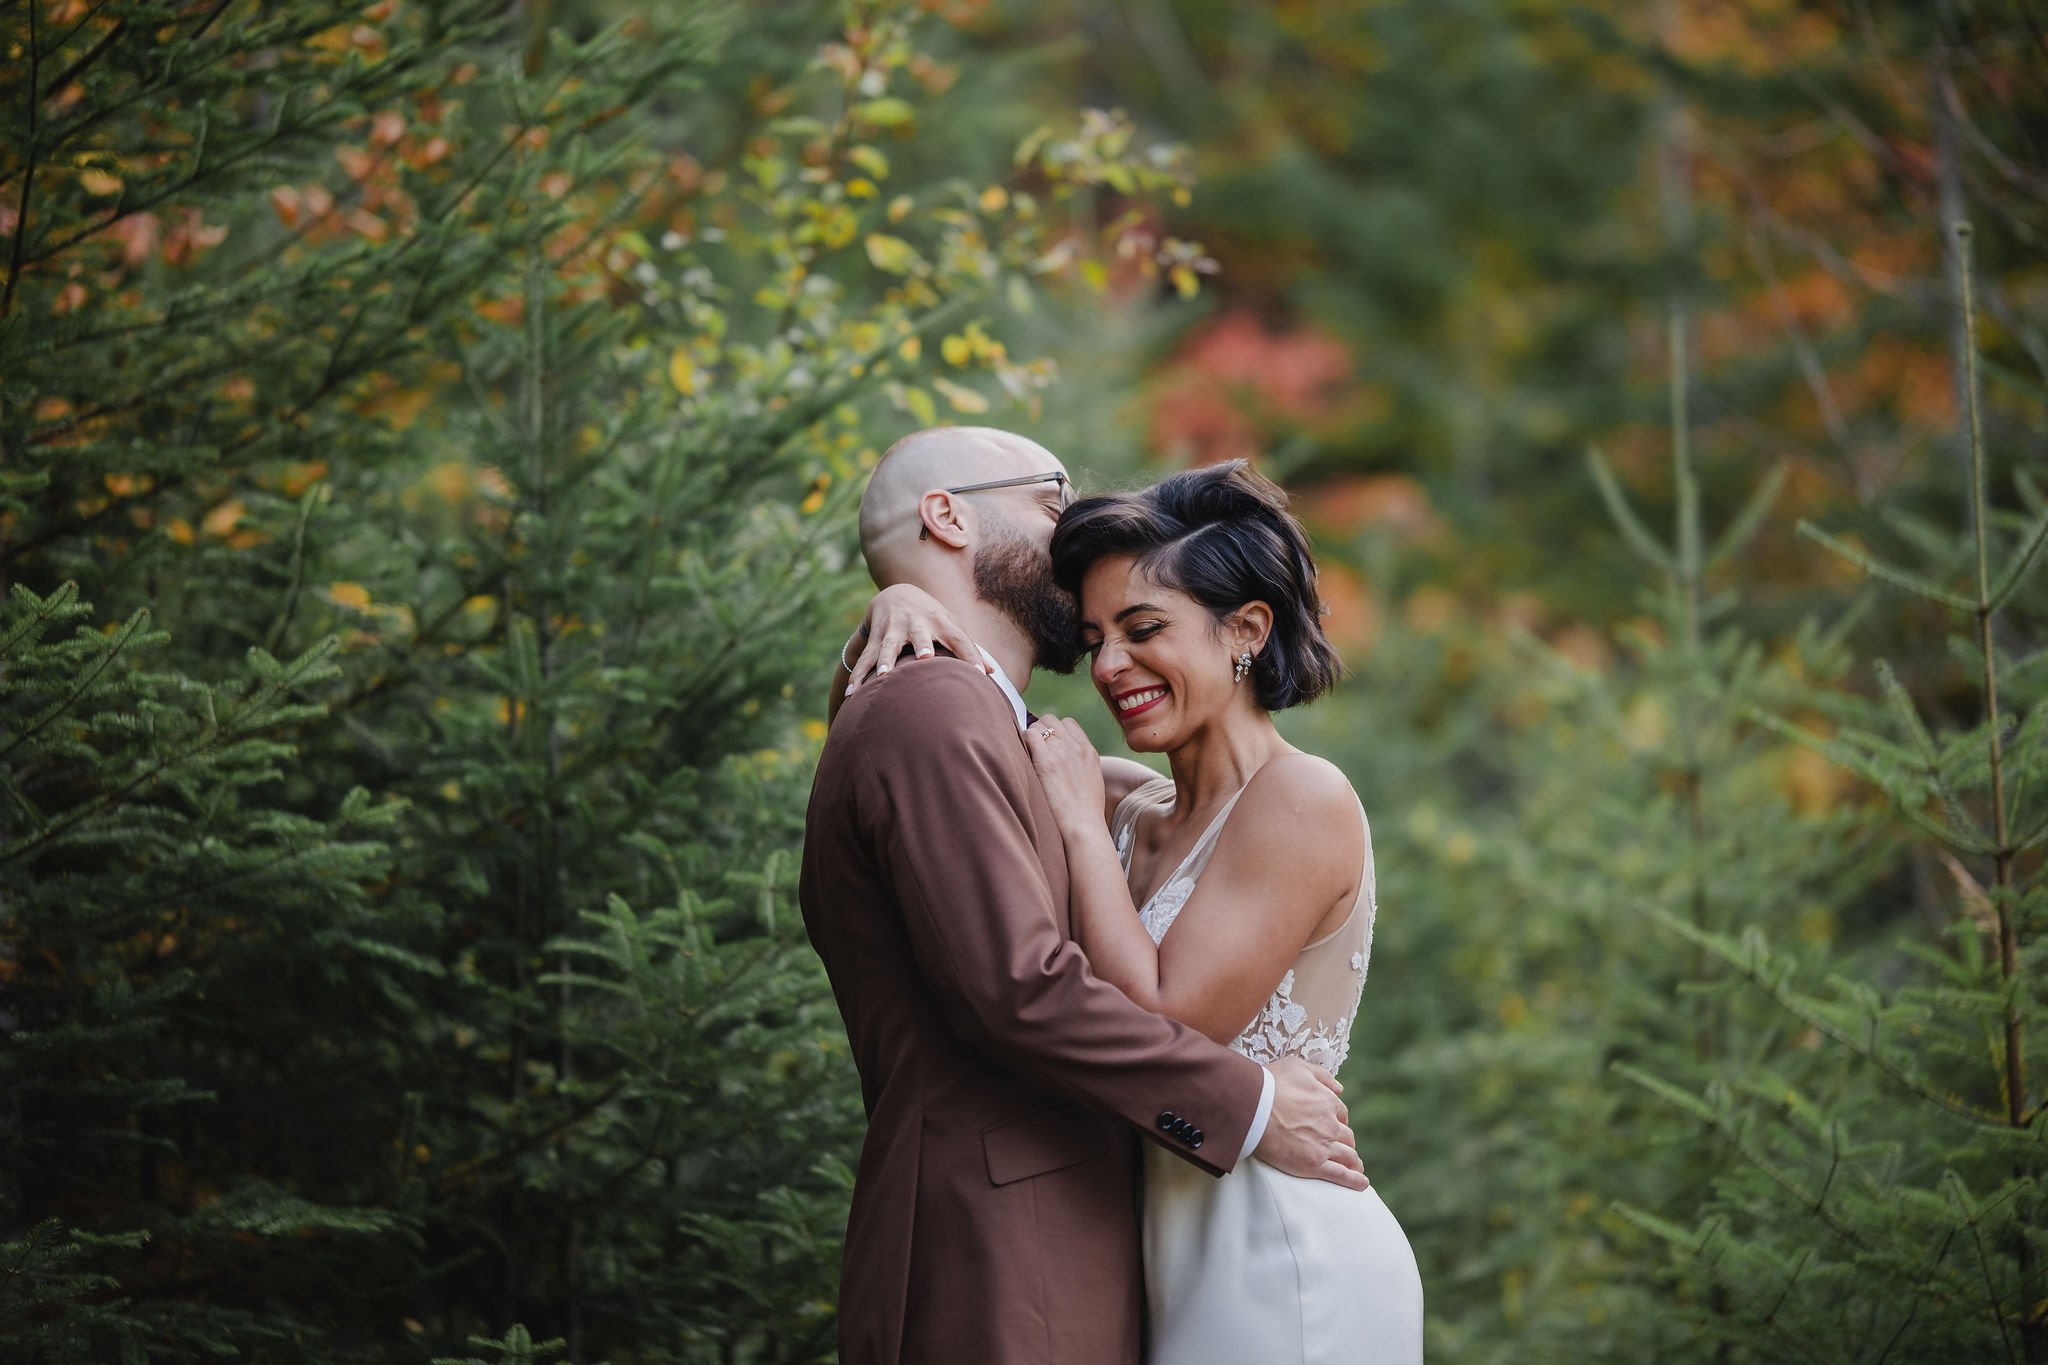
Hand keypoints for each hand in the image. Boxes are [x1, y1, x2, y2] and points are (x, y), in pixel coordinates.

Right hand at [844, 584, 990, 693]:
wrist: (896, 595)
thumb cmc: (932, 618)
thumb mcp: (951, 626)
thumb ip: (969, 648)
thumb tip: (993, 673)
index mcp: (941, 622)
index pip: (959, 638)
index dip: (971, 654)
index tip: (980, 673)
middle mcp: (917, 623)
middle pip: (920, 633)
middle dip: (921, 644)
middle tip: (924, 658)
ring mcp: (894, 629)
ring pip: (888, 645)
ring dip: (885, 660)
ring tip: (884, 676)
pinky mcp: (875, 638)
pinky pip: (865, 658)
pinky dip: (858, 675)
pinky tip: (852, 693)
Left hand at [1023, 715, 1106, 833]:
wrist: (1084, 825)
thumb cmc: (1085, 811)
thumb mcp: (1092, 780)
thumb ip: (1081, 765)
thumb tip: (1065, 762)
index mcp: (1088, 751)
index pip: (1068, 723)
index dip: (1054, 730)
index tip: (1046, 744)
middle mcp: (1075, 747)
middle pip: (1052, 720)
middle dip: (1040, 729)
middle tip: (1033, 748)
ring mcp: (1061, 752)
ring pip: (1039, 725)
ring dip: (1031, 736)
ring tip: (1026, 754)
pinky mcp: (1046, 762)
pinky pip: (1029, 735)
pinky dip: (1023, 740)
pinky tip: (1021, 755)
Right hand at [1253, 1056, 1368, 1190]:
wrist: (1252, 1106)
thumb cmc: (1270, 1084)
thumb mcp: (1297, 1066)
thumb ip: (1321, 1075)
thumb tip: (1339, 1087)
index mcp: (1328, 1102)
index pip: (1341, 1114)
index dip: (1338, 1120)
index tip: (1334, 1126)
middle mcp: (1330, 1124)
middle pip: (1346, 1136)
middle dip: (1346, 1142)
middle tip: (1344, 1149)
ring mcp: (1323, 1146)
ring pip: (1348, 1156)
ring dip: (1354, 1162)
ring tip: (1357, 1168)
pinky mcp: (1313, 1164)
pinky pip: (1340, 1175)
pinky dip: (1354, 1180)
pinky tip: (1362, 1184)